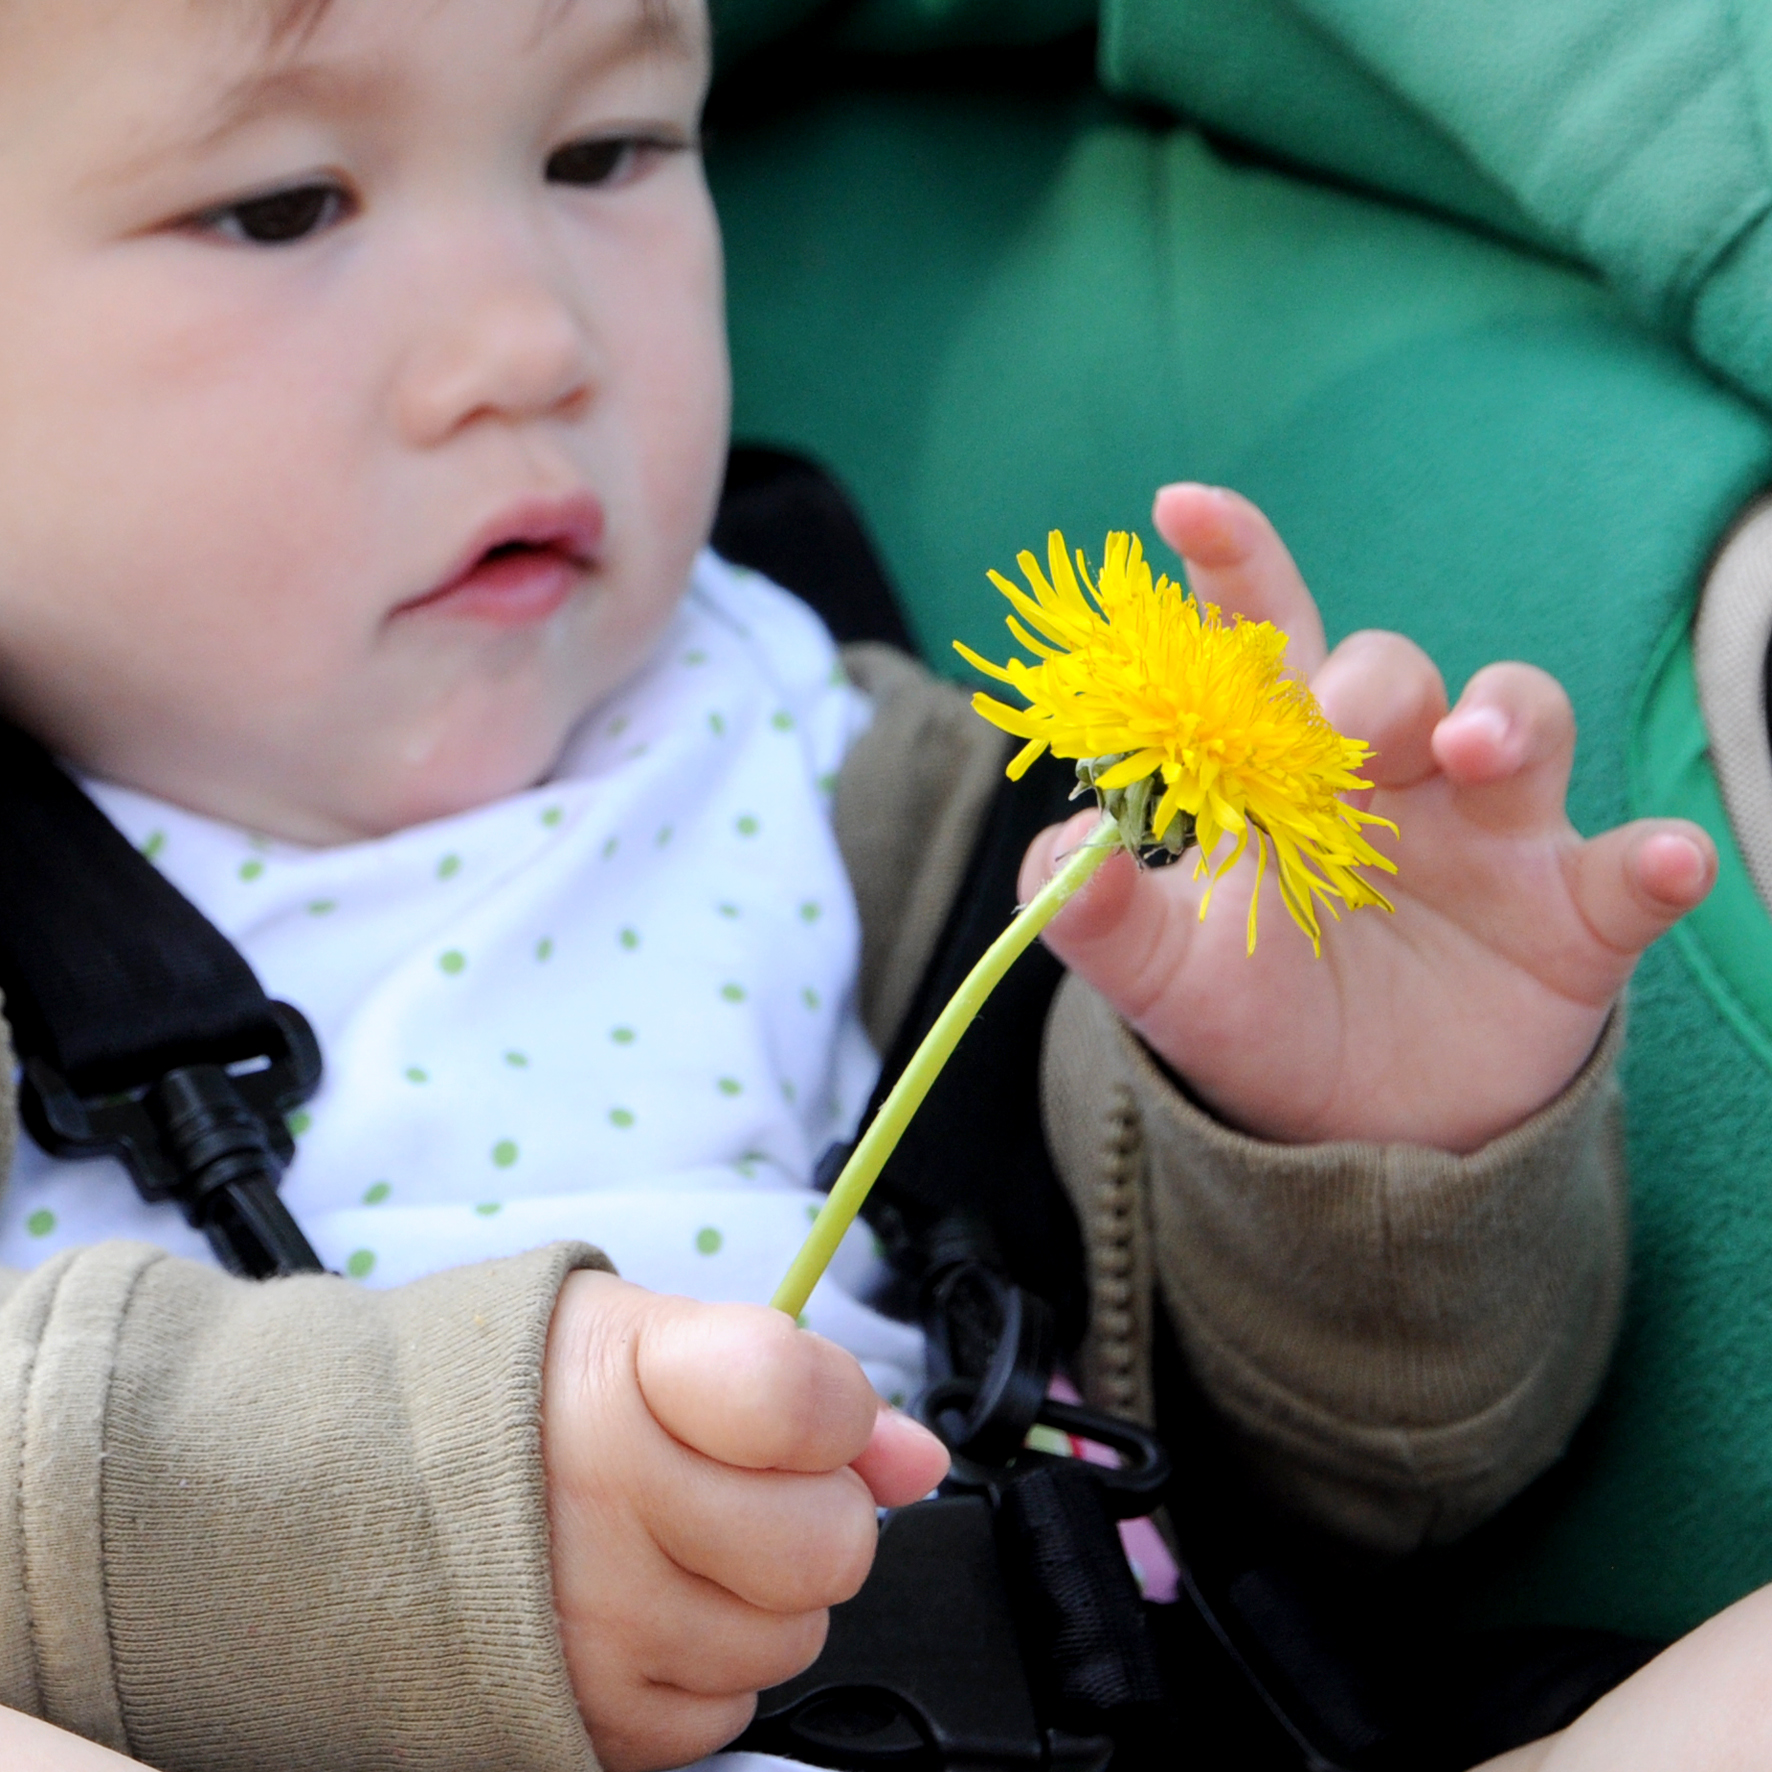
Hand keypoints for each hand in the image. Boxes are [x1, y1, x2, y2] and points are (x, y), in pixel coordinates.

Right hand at [541, 1271, 948, 1771]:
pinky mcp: (586, 1716)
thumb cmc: (534, 1399)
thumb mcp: (658, 1337)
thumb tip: (919, 1458)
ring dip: (764, 1597)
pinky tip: (652, 1606)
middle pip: (827, 1544)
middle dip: (815, 1512)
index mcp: (625, 1375)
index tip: (803, 1411)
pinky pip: (727, 1714)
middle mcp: (604, 1503)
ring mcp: (593, 1623)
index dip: (836, 1409)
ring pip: (791, 1639)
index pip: (803, 1400)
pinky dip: (709, 1669)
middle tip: (746, 1486)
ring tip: (681, 1544)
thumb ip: (803, 1384)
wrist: (376, 1493)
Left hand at [1020, 483, 1715, 1152]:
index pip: (1258, 641)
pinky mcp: (1574, 913)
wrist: (1354, 1134)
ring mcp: (1491, 833)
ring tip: (1472, 752)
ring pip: (1521, 717)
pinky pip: (1632, 867)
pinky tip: (1665, 864)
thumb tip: (1047, 862)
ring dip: (1504, 717)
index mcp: (1282, 767)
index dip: (1230, 566)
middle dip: (1370, 679)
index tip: (1181, 506)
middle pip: (1392, 671)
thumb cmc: (1256, 1018)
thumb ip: (1104, 920)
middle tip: (1339, 726)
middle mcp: (1392, 773)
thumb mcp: (1168, 979)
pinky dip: (1657, 860)